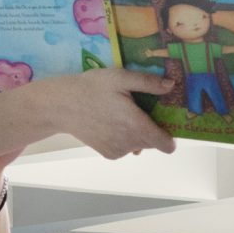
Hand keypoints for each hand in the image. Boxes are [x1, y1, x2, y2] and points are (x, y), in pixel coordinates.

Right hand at [44, 68, 179, 159]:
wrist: (61, 105)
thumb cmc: (92, 88)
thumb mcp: (120, 78)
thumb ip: (148, 83)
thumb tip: (172, 85)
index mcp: (136, 126)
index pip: (167, 145)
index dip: (170, 134)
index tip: (166, 120)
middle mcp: (130, 143)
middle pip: (154, 142)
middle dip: (152, 128)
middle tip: (140, 109)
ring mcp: (119, 151)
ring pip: (140, 144)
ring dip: (137, 132)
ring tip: (121, 114)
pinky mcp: (109, 154)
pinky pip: (127, 148)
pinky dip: (125, 138)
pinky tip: (112, 123)